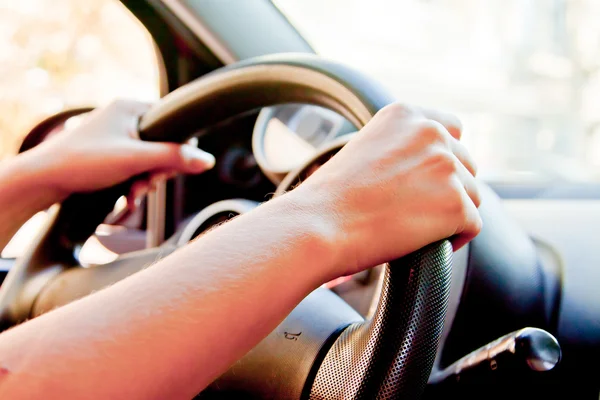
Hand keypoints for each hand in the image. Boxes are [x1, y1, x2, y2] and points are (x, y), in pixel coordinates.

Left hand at [30, 99, 214, 198]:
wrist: (43, 180)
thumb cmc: (83, 161)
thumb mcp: (135, 160)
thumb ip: (173, 158)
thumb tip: (207, 160)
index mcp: (131, 107)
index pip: (173, 122)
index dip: (178, 148)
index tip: (168, 168)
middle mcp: (124, 118)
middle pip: (163, 145)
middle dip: (158, 171)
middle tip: (146, 183)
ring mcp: (116, 136)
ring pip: (149, 160)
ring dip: (146, 181)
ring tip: (132, 193)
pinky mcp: (110, 154)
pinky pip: (135, 167)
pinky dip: (134, 184)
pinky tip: (128, 198)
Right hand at [291, 103, 481, 275]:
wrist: (319, 225)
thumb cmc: (331, 198)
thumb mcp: (363, 150)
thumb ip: (398, 148)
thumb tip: (423, 171)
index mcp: (405, 115)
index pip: (451, 128)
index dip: (445, 157)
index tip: (429, 181)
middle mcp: (431, 132)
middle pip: (465, 164)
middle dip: (449, 188)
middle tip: (419, 211)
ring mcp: (446, 167)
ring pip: (472, 195)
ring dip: (452, 213)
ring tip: (419, 229)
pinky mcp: (456, 203)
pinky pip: (473, 225)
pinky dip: (456, 238)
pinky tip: (429, 244)